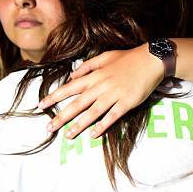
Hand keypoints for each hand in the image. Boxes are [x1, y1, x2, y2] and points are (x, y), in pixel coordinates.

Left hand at [38, 44, 163, 138]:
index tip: (41, 105)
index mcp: (95, 75)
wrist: (151, 60)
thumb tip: (72, 75)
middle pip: (77, 103)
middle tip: (48, 128)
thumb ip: (87, 66)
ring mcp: (114, 95)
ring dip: (79, 125)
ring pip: (93, 112)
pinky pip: (112, 116)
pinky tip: (93, 134)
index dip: (54, 97)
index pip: (69, 87)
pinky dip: (102, 125)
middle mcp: (101, 86)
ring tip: (68, 135)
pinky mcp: (127, 102)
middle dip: (61, 116)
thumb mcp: (105, 56)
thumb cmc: (128, 58)